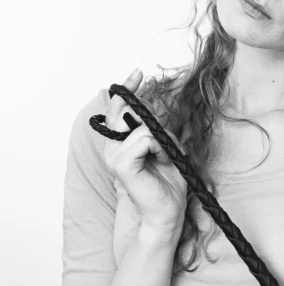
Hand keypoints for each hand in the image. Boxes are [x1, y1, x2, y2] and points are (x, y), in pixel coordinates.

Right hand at [104, 69, 187, 233]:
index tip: (137, 73)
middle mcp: (113, 148)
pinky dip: (160, 146)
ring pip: (142, 125)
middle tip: (164, 142)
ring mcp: (114, 155)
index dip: (127, 90)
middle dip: (151, 118)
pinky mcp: (121, 163)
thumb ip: (156, 129)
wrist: (166, 212)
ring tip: (165, 157)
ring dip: (162, 139)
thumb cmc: (167, 185)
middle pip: (126, 111)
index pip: (118, 109)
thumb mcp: (166, 148)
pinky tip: (162, 160)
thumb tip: (152, 108)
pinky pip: (146, 138)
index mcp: (121, 144)